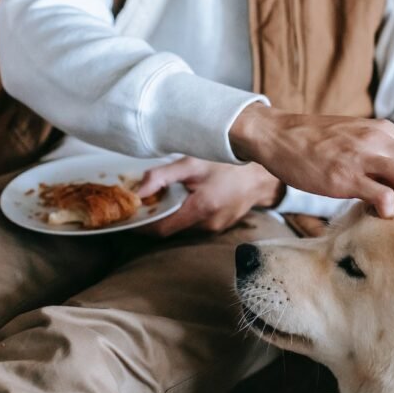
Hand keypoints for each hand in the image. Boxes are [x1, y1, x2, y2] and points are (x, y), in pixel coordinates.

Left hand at [136, 157, 281, 236]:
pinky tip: (193, 196)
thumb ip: (161, 177)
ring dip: (174, 213)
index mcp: (200, 209)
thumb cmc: (228, 164)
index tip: (132, 214)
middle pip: (172, 228)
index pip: (161, 229)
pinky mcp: (222, 226)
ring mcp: (217, 227)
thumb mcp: (192, 163)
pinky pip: (197, 223)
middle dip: (158, 216)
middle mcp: (208, 224)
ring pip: (184, 226)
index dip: (143, 225)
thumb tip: (136, 193)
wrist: (261, 174)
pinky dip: (189, 212)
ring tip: (173, 194)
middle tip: (149, 199)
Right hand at [229, 103, 393, 217]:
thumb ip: (384, 152)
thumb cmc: (319, 142)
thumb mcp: (359, 137)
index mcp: (387, 132)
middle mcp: (381, 140)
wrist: (278, 135)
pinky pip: (382, 197)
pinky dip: (386, 212)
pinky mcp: (344, 177)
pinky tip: (374, 214)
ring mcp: (363, 158)